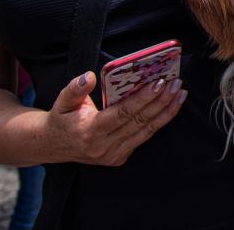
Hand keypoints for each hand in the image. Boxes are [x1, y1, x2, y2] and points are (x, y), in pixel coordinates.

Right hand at [44, 71, 186, 165]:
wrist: (53, 146)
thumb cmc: (62, 118)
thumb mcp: (62, 101)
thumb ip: (74, 88)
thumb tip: (89, 76)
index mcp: (89, 131)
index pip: (123, 113)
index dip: (143, 99)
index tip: (160, 83)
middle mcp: (103, 147)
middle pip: (139, 121)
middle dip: (161, 101)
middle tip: (177, 83)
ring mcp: (113, 155)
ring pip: (146, 131)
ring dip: (166, 111)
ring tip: (181, 93)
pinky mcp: (119, 158)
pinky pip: (144, 137)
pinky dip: (159, 121)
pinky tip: (171, 106)